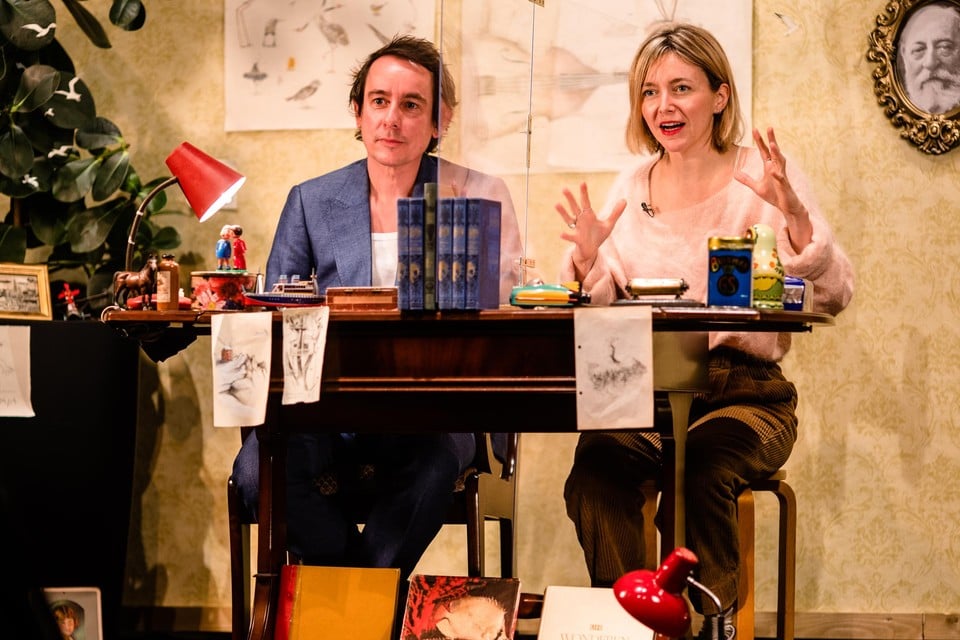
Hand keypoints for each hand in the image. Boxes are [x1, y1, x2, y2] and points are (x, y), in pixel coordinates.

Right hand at [556, 182, 626, 275]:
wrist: (591, 251)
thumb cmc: (598, 236)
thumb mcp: (609, 224)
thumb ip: (616, 212)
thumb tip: (624, 200)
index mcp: (588, 215)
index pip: (585, 202)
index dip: (584, 193)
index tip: (582, 182)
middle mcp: (581, 220)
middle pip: (574, 207)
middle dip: (570, 199)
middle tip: (564, 188)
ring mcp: (578, 229)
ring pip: (569, 219)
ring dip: (563, 212)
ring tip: (556, 204)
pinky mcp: (577, 240)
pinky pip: (571, 237)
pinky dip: (566, 236)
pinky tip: (561, 234)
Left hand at [734, 127, 811, 249]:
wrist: (786, 206)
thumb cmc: (774, 195)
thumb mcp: (757, 187)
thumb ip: (747, 179)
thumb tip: (735, 173)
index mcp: (769, 167)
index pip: (764, 151)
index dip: (760, 141)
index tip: (755, 130)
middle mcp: (776, 168)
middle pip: (774, 152)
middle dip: (771, 140)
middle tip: (769, 127)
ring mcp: (781, 176)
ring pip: (779, 162)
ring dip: (777, 153)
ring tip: (773, 144)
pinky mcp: (784, 186)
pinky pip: (780, 179)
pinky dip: (777, 175)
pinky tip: (773, 171)